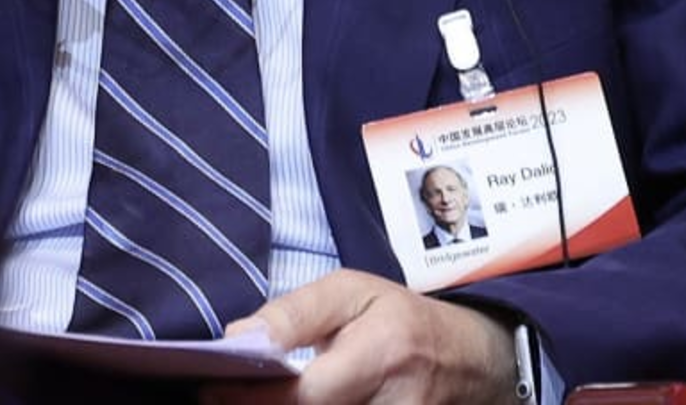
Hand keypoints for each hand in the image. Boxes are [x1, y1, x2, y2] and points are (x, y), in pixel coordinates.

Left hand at [204, 270, 519, 404]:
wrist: (473, 363)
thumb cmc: (402, 321)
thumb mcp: (353, 292)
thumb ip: (294, 313)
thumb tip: (237, 337)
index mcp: (382, 354)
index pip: (301, 396)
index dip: (248, 399)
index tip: (212, 389)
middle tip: (225, 398)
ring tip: (259, 399)